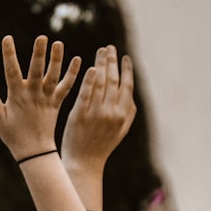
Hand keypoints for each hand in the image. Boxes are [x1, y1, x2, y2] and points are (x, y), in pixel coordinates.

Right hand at [0, 35, 80, 161]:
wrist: (35, 152)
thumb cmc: (13, 136)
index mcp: (16, 97)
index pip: (11, 72)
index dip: (9, 55)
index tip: (7, 38)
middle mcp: (33, 95)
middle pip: (36, 71)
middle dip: (38, 54)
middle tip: (42, 37)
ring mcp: (46, 99)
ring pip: (53, 76)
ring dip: (56, 60)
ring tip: (58, 43)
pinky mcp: (57, 103)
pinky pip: (66, 87)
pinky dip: (73, 74)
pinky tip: (78, 60)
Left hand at [61, 45, 136, 171]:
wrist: (84, 163)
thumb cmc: (101, 146)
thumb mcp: (120, 131)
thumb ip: (128, 112)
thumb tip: (131, 94)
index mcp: (123, 115)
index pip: (127, 86)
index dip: (126, 70)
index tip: (124, 57)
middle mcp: (112, 112)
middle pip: (113, 81)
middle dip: (112, 61)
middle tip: (109, 47)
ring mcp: (96, 114)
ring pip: (100, 84)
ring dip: (101, 64)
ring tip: (100, 52)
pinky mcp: (79, 115)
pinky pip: (85, 94)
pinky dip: (89, 80)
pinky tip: (91, 68)